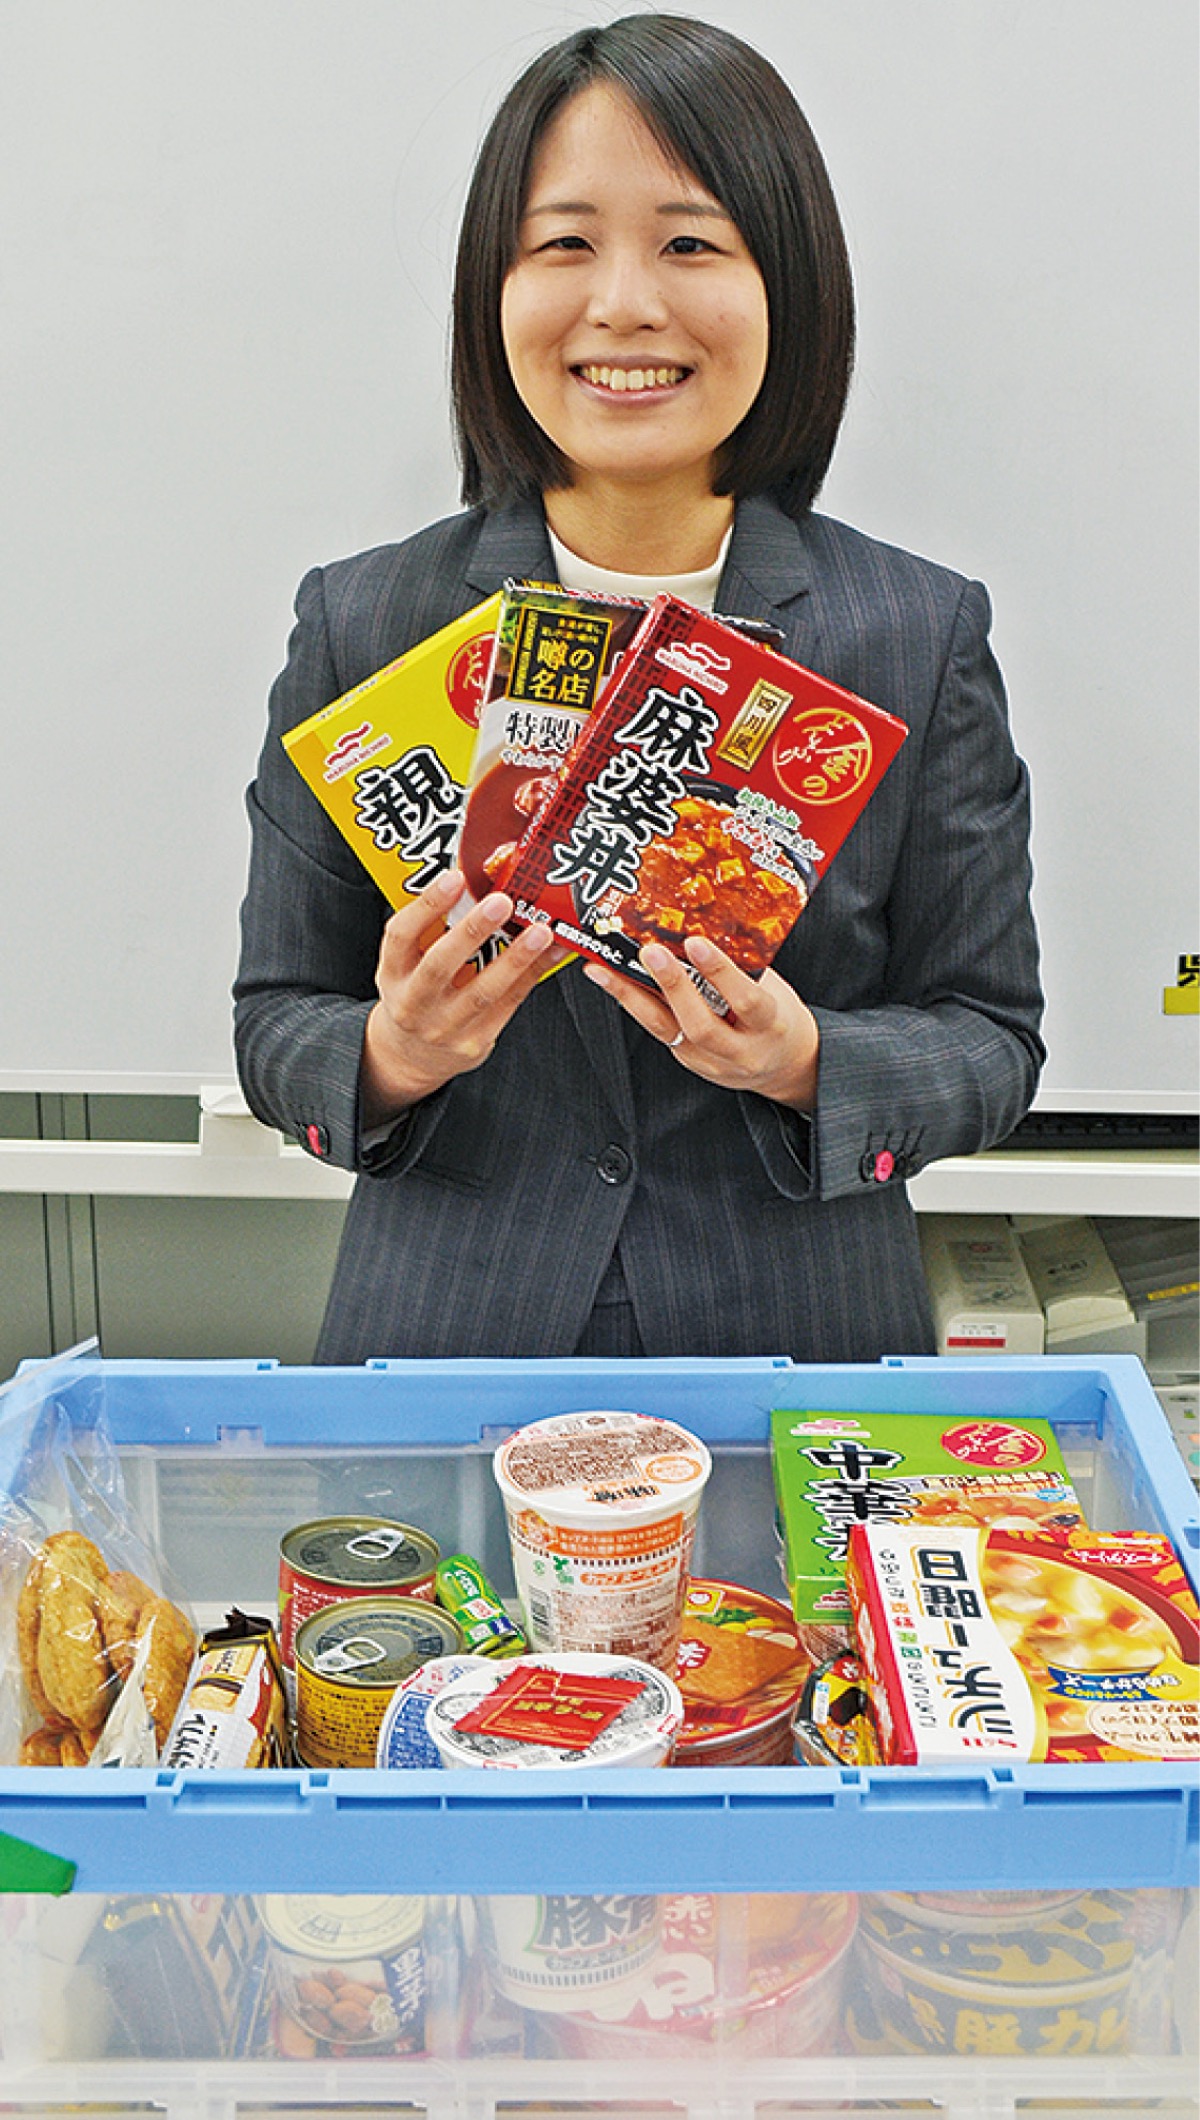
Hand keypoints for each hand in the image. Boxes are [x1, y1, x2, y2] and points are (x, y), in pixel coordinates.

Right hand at [361, 869, 560, 1124]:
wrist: (413, 1055)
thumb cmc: (417, 993)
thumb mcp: (408, 963)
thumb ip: (432, 929)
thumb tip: (474, 880)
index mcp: (393, 973)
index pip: (401, 935)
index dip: (427, 905)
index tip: (454, 878)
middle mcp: (414, 1002)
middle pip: (440, 965)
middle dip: (473, 931)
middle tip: (502, 901)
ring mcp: (444, 1027)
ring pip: (483, 991)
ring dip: (515, 958)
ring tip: (540, 931)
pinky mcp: (474, 1042)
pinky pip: (509, 1004)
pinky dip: (533, 974)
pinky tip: (552, 953)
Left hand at [585, 934, 819, 1110]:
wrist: (785, 1065)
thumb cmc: (778, 1019)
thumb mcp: (774, 990)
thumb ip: (745, 965)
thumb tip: (707, 925)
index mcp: (769, 1026)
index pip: (746, 1000)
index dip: (720, 972)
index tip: (696, 944)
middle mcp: (739, 1050)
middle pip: (700, 1023)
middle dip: (672, 985)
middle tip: (649, 952)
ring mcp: (709, 1060)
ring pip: (667, 1031)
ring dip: (632, 996)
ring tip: (605, 969)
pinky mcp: (688, 1060)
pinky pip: (657, 1031)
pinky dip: (633, 1004)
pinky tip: (614, 983)